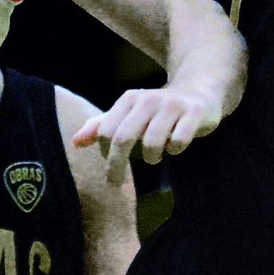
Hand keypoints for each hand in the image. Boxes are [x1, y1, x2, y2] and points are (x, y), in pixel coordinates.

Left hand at [72, 82, 224, 186]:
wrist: (198, 92)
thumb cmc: (157, 110)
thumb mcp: (128, 114)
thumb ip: (102, 126)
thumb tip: (75, 142)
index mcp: (129, 99)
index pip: (107, 131)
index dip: (105, 153)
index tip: (110, 165)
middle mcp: (148, 99)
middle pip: (124, 137)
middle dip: (116, 165)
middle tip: (115, 182)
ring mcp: (172, 105)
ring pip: (152, 142)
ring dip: (151, 157)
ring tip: (154, 157)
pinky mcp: (194, 113)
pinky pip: (179, 140)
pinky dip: (175, 149)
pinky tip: (175, 147)